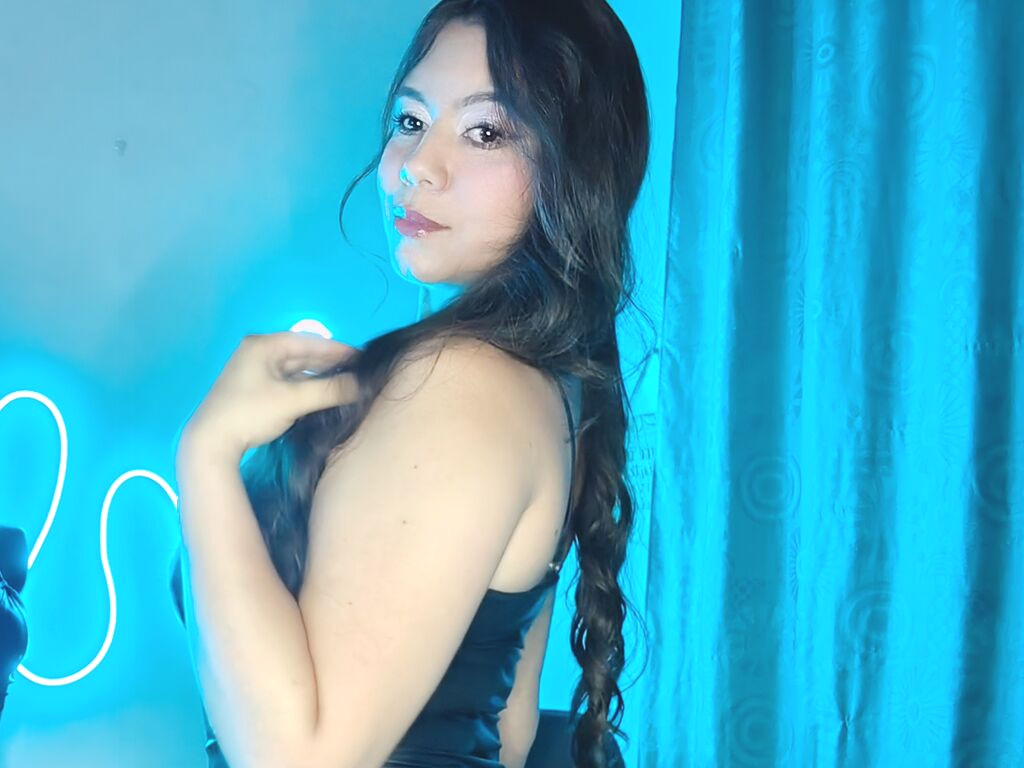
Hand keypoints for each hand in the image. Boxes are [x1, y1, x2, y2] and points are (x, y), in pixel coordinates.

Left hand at [179, 331, 360, 460]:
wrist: (210, 443)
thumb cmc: (250, 413)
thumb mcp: (293, 401)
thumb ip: (330, 390)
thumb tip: (363, 384)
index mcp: (264, 345)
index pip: (310, 341)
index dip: (339, 350)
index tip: (365, 359)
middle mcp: (259, 352)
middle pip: (303, 354)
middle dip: (330, 364)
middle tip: (359, 373)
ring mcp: (255, 371)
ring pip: (296, 370)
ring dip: (319, 377)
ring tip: (347, 384)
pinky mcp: (255, 389)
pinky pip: (288, 382)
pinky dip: (306, 387)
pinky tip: (324, 395)